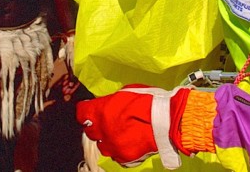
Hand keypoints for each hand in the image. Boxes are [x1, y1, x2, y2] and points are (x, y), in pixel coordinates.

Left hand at [76, 85, 190, 168]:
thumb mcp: (127, 92)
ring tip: (117, 132)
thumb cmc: (148, 100)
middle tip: (104, 120)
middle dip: (95, 125)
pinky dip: (119, 148)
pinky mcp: (124, 158)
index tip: (88, 109)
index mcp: (103, 111)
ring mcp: (113, 146)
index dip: (85, 110)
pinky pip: (115, 154)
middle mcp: (103, 131)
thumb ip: (112, 101)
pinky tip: (128, 140)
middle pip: (89, 131)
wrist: (167, 120)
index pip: (82, 113)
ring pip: (102, 145)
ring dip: (106, 138)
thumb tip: (105, 104)